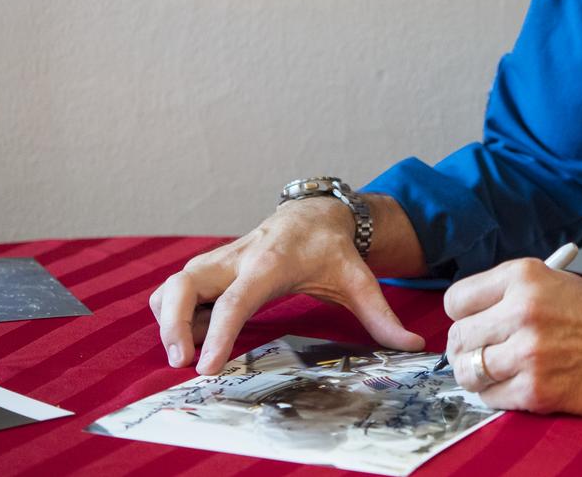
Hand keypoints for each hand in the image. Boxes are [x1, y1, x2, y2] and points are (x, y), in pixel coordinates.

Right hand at [149, 195, 425, 374]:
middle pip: (188, 285)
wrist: (314, 214)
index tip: (205, 367)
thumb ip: (382, 316)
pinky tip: (184, 334)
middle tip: (179, 363)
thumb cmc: (333, 249)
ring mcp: (219, 260)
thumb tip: (414, 345)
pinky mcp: (210, 265)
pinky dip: (169, 310)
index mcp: (272, 264)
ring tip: (178, 354)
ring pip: (174, 283)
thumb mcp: (360, 280)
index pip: (237, 299)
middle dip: (174, 324)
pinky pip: (175, 286)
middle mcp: (238, 258)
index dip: (219, 333)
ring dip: (167, 318)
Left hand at [444, 259, 581, 414]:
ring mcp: (529, 352)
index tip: (474, 324)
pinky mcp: (538, 389)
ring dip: (480, 376)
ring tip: (503, 371)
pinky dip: (500, 396)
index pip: (455, 300)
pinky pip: (492, 398)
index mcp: (524, 275)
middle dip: (468, 349)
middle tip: (485, 353)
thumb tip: (471, 319)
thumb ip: (512, 295)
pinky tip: (523, 385)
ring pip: (468, 372)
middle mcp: (521, 310)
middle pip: (457, 339)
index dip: (463, 316)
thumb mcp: (557, 282)